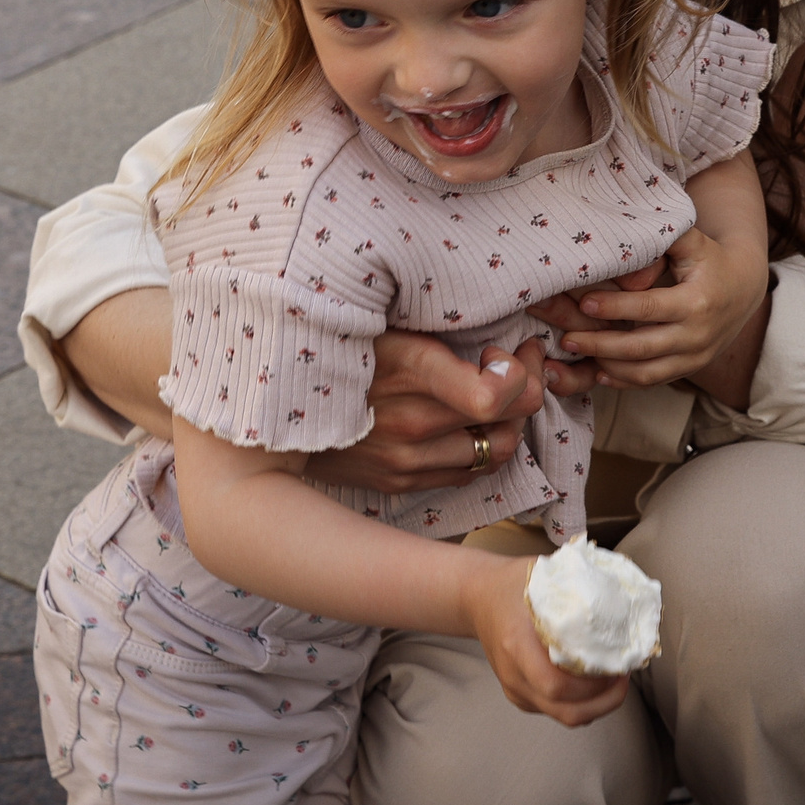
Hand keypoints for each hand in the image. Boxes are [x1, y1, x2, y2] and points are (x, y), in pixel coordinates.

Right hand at [308, 335, 548, 493]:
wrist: (276, 414)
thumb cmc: (339, 350)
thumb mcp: (386, 322)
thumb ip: (439, 329)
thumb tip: (499, 333)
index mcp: (409, 369)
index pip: (492, 395)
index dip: (521, 373)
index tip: (514, 349)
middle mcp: (410, 422)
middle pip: (507, 423)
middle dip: (528, 391)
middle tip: (520, 366)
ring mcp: (404, 459)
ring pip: (495, 452)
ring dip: (509, 424)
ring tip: (500, 398)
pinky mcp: (399, 482)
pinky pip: (467, 473)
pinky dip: (481, 447)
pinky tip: (472, 423)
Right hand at [461, 555, 628, 726]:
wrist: (478, 597)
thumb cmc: (514, 582)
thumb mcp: (543, 574)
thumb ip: (577, 587)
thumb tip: (624, 597)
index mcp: (516, 643)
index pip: (556, 684)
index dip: (594, 685)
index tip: (619, 665)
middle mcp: (513, 673)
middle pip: (564, 710)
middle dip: (604, 701)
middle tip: (625, 677)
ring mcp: (514, 688)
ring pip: (562, 716)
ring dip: (596, 705)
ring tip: (616, 680)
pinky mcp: (519, 695)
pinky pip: (555, 710)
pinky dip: (581, 703)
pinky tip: (595, 683)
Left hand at [528, 224, 766, 388]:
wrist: (743, 288)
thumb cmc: (709, 259)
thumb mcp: (692, 241)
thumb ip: (661, 239)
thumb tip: (624, 253)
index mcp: (697, 302)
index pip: (649, 309)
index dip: (615, 307)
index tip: (585, 303)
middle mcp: (697, 335)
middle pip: (642, 348)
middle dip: (601, 344)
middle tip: (568, 337)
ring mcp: (694, 357)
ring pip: (644, 372)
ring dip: (607, 365)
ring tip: (575, 352)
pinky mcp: (689, 369)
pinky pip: (652, 381)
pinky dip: (623, 380)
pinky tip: (598, 370)